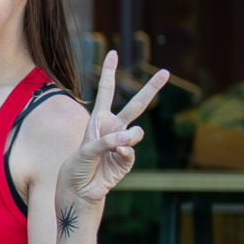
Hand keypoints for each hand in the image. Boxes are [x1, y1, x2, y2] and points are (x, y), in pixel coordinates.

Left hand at [56, 51, 167, 209]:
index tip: (113, 53)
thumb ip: (107, 141)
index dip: (109, 72)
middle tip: (167, 72)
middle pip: (136, 104)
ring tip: (116, 146)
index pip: (106, 92)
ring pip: (138, 131)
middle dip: (151, 88)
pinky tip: (115, 158)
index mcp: (99, 119)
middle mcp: (114, 128)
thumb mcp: (86, 150)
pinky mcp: (128, 159)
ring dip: (128, 138)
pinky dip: (123, 154)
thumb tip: (131, 138)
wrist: (80, 190)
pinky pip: (131, 151)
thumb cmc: (77, 167)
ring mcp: (124, 143)